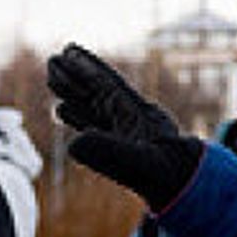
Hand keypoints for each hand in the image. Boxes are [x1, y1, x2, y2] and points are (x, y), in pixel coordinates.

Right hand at [46, 44, 201, 209]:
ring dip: (72, 93)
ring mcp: (122, 132)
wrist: (184, 186)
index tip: (69, 50)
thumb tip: (74, 145)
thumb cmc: (167, 175)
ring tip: (52, 80)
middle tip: (52, 60)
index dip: (87, 68)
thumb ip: (111, 153)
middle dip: (75, 77)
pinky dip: (76, 116)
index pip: (106, 86)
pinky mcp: (118, 147)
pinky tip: (62, 110)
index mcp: (135, 114)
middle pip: (96, 92)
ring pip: (92, 107)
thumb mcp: (141, 163)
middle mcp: (127, 118)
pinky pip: (93, 125)